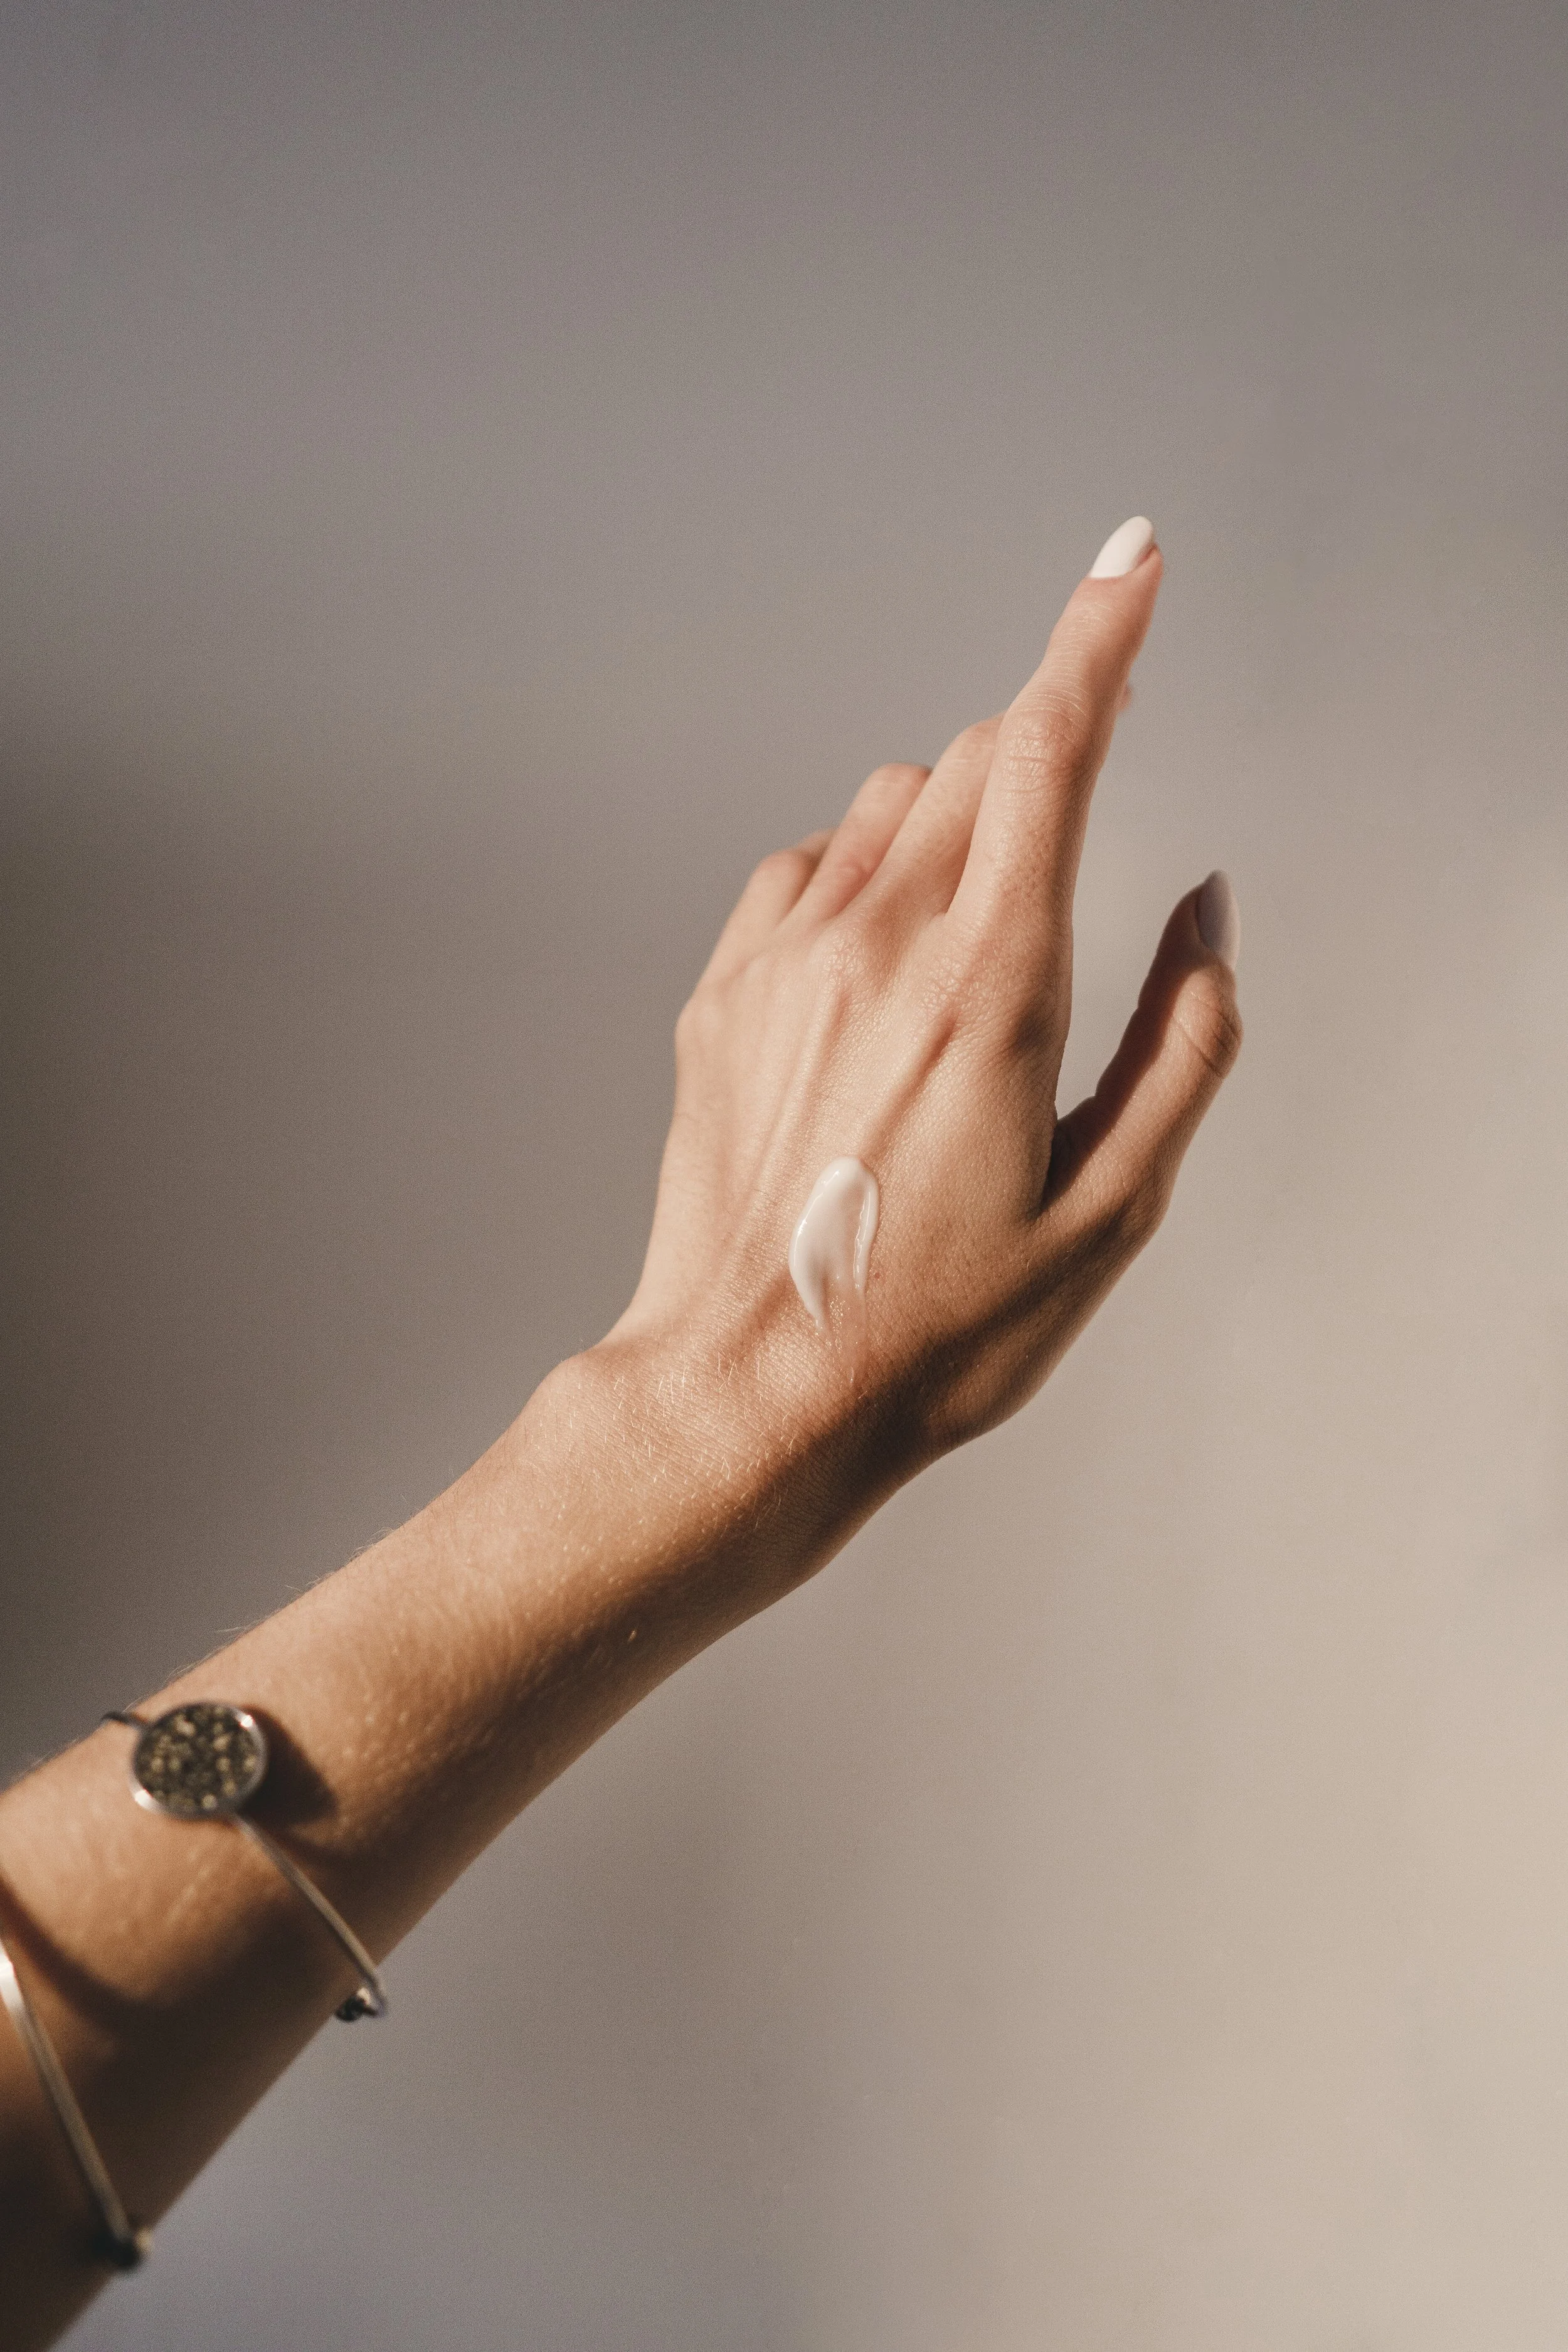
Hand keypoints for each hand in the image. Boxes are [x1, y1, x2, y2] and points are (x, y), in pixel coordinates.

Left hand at [608, 519, 1240, 1494]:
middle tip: (1074, 834)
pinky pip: (802, 867)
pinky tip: (877, 969)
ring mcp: (783, 959)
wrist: (750, 1387)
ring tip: (975, 948)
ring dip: (950, 821)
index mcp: (989, 985)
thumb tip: (1204, 912)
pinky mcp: (722, 993)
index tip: (1132, 561)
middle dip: (1040, 757)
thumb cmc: (932, 1327)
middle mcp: (875, 942)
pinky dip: (859, 875)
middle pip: (968, 759)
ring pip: (884, 804)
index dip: (1101, 637)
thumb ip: (1184, 1043)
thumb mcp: (1110, 1212)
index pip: (1048, 749)